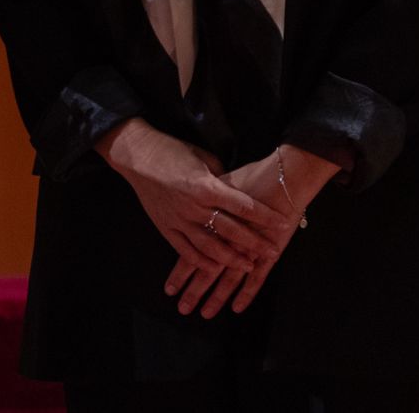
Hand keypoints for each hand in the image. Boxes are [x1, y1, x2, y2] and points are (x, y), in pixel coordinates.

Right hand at [98, 120, 286, 317]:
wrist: (137, 155)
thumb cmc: (172, 151)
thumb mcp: (203, 157)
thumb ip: (221, 180)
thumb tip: (237, 193)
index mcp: (206, 186)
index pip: (243, 205)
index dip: (264, 216)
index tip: (282, 223)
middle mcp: (194, 206)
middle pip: (231, 230)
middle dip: (254, 242)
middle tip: (272, 252)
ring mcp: (178, 219)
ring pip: (209, 247)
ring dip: (231, 259)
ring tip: (248, 267)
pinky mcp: (165, 227)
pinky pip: (185, 250)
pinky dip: (201, 262)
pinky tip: (215, 268)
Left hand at [192, 146, 342, 316]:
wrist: (284, 173)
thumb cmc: (251, 174)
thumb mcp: (219, 183)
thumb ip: (206, 204)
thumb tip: (196, 208)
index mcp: (209, 221)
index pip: (188, 252)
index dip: (180, 273)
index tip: (169, 290)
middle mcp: (225, 236)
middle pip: (204, 268)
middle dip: (193, 291)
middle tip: (182, 309)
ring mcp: (247, 246)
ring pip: (226, 278)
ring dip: (216, 297)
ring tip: (205, 314)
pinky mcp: (268, 251)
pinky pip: (256, 278)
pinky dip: (246, 293)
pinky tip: (236, 309)